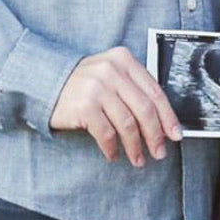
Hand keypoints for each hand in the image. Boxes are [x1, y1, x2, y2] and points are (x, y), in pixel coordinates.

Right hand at [50, 47, 181, 166]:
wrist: (44, 83)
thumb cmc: (82, 84)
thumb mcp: (109, 75)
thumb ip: (133, 88)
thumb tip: (161, 120)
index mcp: (123, 60)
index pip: (155, 91)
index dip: (168, 116)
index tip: (175, 135)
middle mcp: (112, 70)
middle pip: (145, 109)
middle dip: (155, 135)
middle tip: (159, 152)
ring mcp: (97, 87)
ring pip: (128, 124)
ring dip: (135, 147)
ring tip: (138, 159)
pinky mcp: (84, 106)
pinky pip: (106, 134)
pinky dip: (112, 148)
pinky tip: (113, 155)